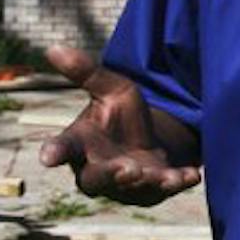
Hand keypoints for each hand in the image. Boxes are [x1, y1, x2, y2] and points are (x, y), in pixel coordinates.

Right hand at [38, 45, 201, 206]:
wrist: (152, 137)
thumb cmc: (120, 115)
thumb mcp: (110, 89)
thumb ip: (86, 73)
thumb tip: (53, 48)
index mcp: (81, 144)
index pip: (64, 148)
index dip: (55, 152)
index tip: (47, 157)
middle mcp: (98, 170)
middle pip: (96, 180)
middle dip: (111, 175)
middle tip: (126, 169)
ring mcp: (126, 186)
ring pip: (132, 190)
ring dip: (144, 182)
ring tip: (156, 174)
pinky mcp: (153, 192)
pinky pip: (164, 190)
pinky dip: (177, 183)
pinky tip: (192, 175)